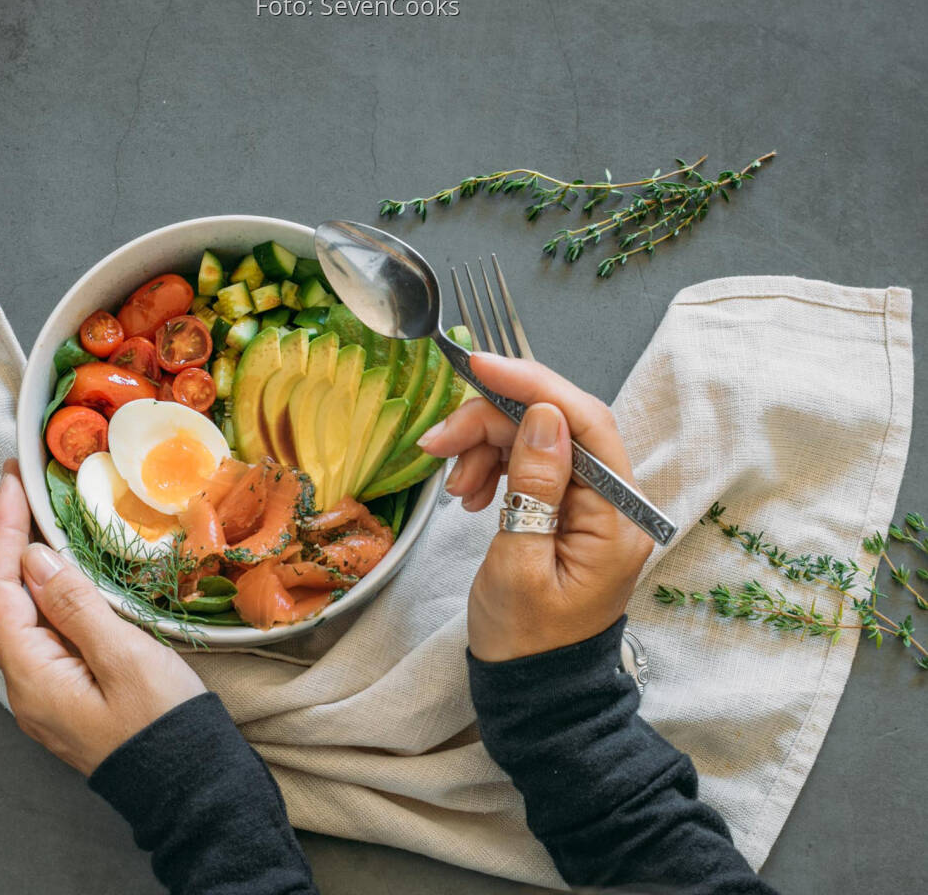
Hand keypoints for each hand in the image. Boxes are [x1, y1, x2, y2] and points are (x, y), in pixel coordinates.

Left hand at [0, 461, 205, 774]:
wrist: (191, 785)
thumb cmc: (163, 723)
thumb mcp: (125, 658)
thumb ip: (76, 607)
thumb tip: (36, 559)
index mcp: (32, 677)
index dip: (3, 532)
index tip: (11, 482)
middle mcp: (26, 686)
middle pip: (4, 601)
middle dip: (10, 542)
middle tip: (22, 489)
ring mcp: (46, 693)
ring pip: (25, 616)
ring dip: (28, 566)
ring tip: (39, 517)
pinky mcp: (69, 694)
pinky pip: (46, 633)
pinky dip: (50, 593)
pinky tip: (64, 573)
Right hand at [418, 353, 653, 660]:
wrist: (534, 688)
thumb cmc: (525, 641)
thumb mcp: (518, 567)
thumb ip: (536, 488)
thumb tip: (544, 418)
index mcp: (616, 519)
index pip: (585, 424)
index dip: (534, 386)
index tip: (481, 367)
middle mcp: (614, 502)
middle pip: (558, 424)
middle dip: (493, 420)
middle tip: (439, 443)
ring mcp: (592, 504)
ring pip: (539, 438)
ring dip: (487, 445)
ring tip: (455, 487)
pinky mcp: (568, 508)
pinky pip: (531, 463)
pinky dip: (494, 464)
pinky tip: (471, 492)